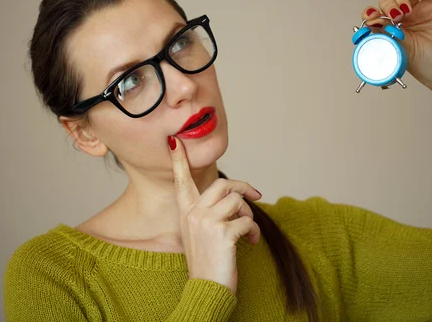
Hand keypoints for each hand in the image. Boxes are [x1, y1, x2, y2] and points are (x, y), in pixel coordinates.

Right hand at [168, 136, 261, 294]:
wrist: (206, 290)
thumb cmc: (207, 262)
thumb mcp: (199, 233)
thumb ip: (207, 212)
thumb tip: (233, 196)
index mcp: (185, 212)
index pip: (181, 180)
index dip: (179, 160)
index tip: (175, 141)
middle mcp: (193, 213)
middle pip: (224, 184)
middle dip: (243, 188)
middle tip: (256, 196)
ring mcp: (207, 222)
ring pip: (238, 201)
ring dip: (249, 215)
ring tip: (248, 231)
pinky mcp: (223, 233)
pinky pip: (247, 221)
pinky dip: (254, 232)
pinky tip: (252, 243)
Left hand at [362, 0, 431, 103]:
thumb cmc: (425, 66)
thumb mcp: (398, 52)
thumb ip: (386, 35)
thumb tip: (370, 24)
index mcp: (389, 32)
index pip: (374, 16)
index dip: (370, 14)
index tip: (372, 18)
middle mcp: (402, 21)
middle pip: (387, 2)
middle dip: (388, 6)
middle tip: (395, 17)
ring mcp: (418, 12)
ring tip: (406, 10)